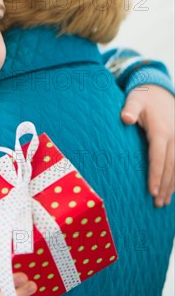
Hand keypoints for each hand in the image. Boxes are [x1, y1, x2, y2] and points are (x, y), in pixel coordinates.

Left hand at [121, 85, 174, 206]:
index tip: (152, 191)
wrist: (159, 91)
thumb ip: (130, 109)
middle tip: (157, 204)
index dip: (156, 175)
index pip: (158, 156)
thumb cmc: (142, 97)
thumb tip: (125, 118)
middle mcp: (174, 136)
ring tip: (164, 203)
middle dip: (165, 186)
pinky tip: (172, 190)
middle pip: (171, 166)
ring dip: (173, 185)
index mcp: (160, 130)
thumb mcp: (134, 99)